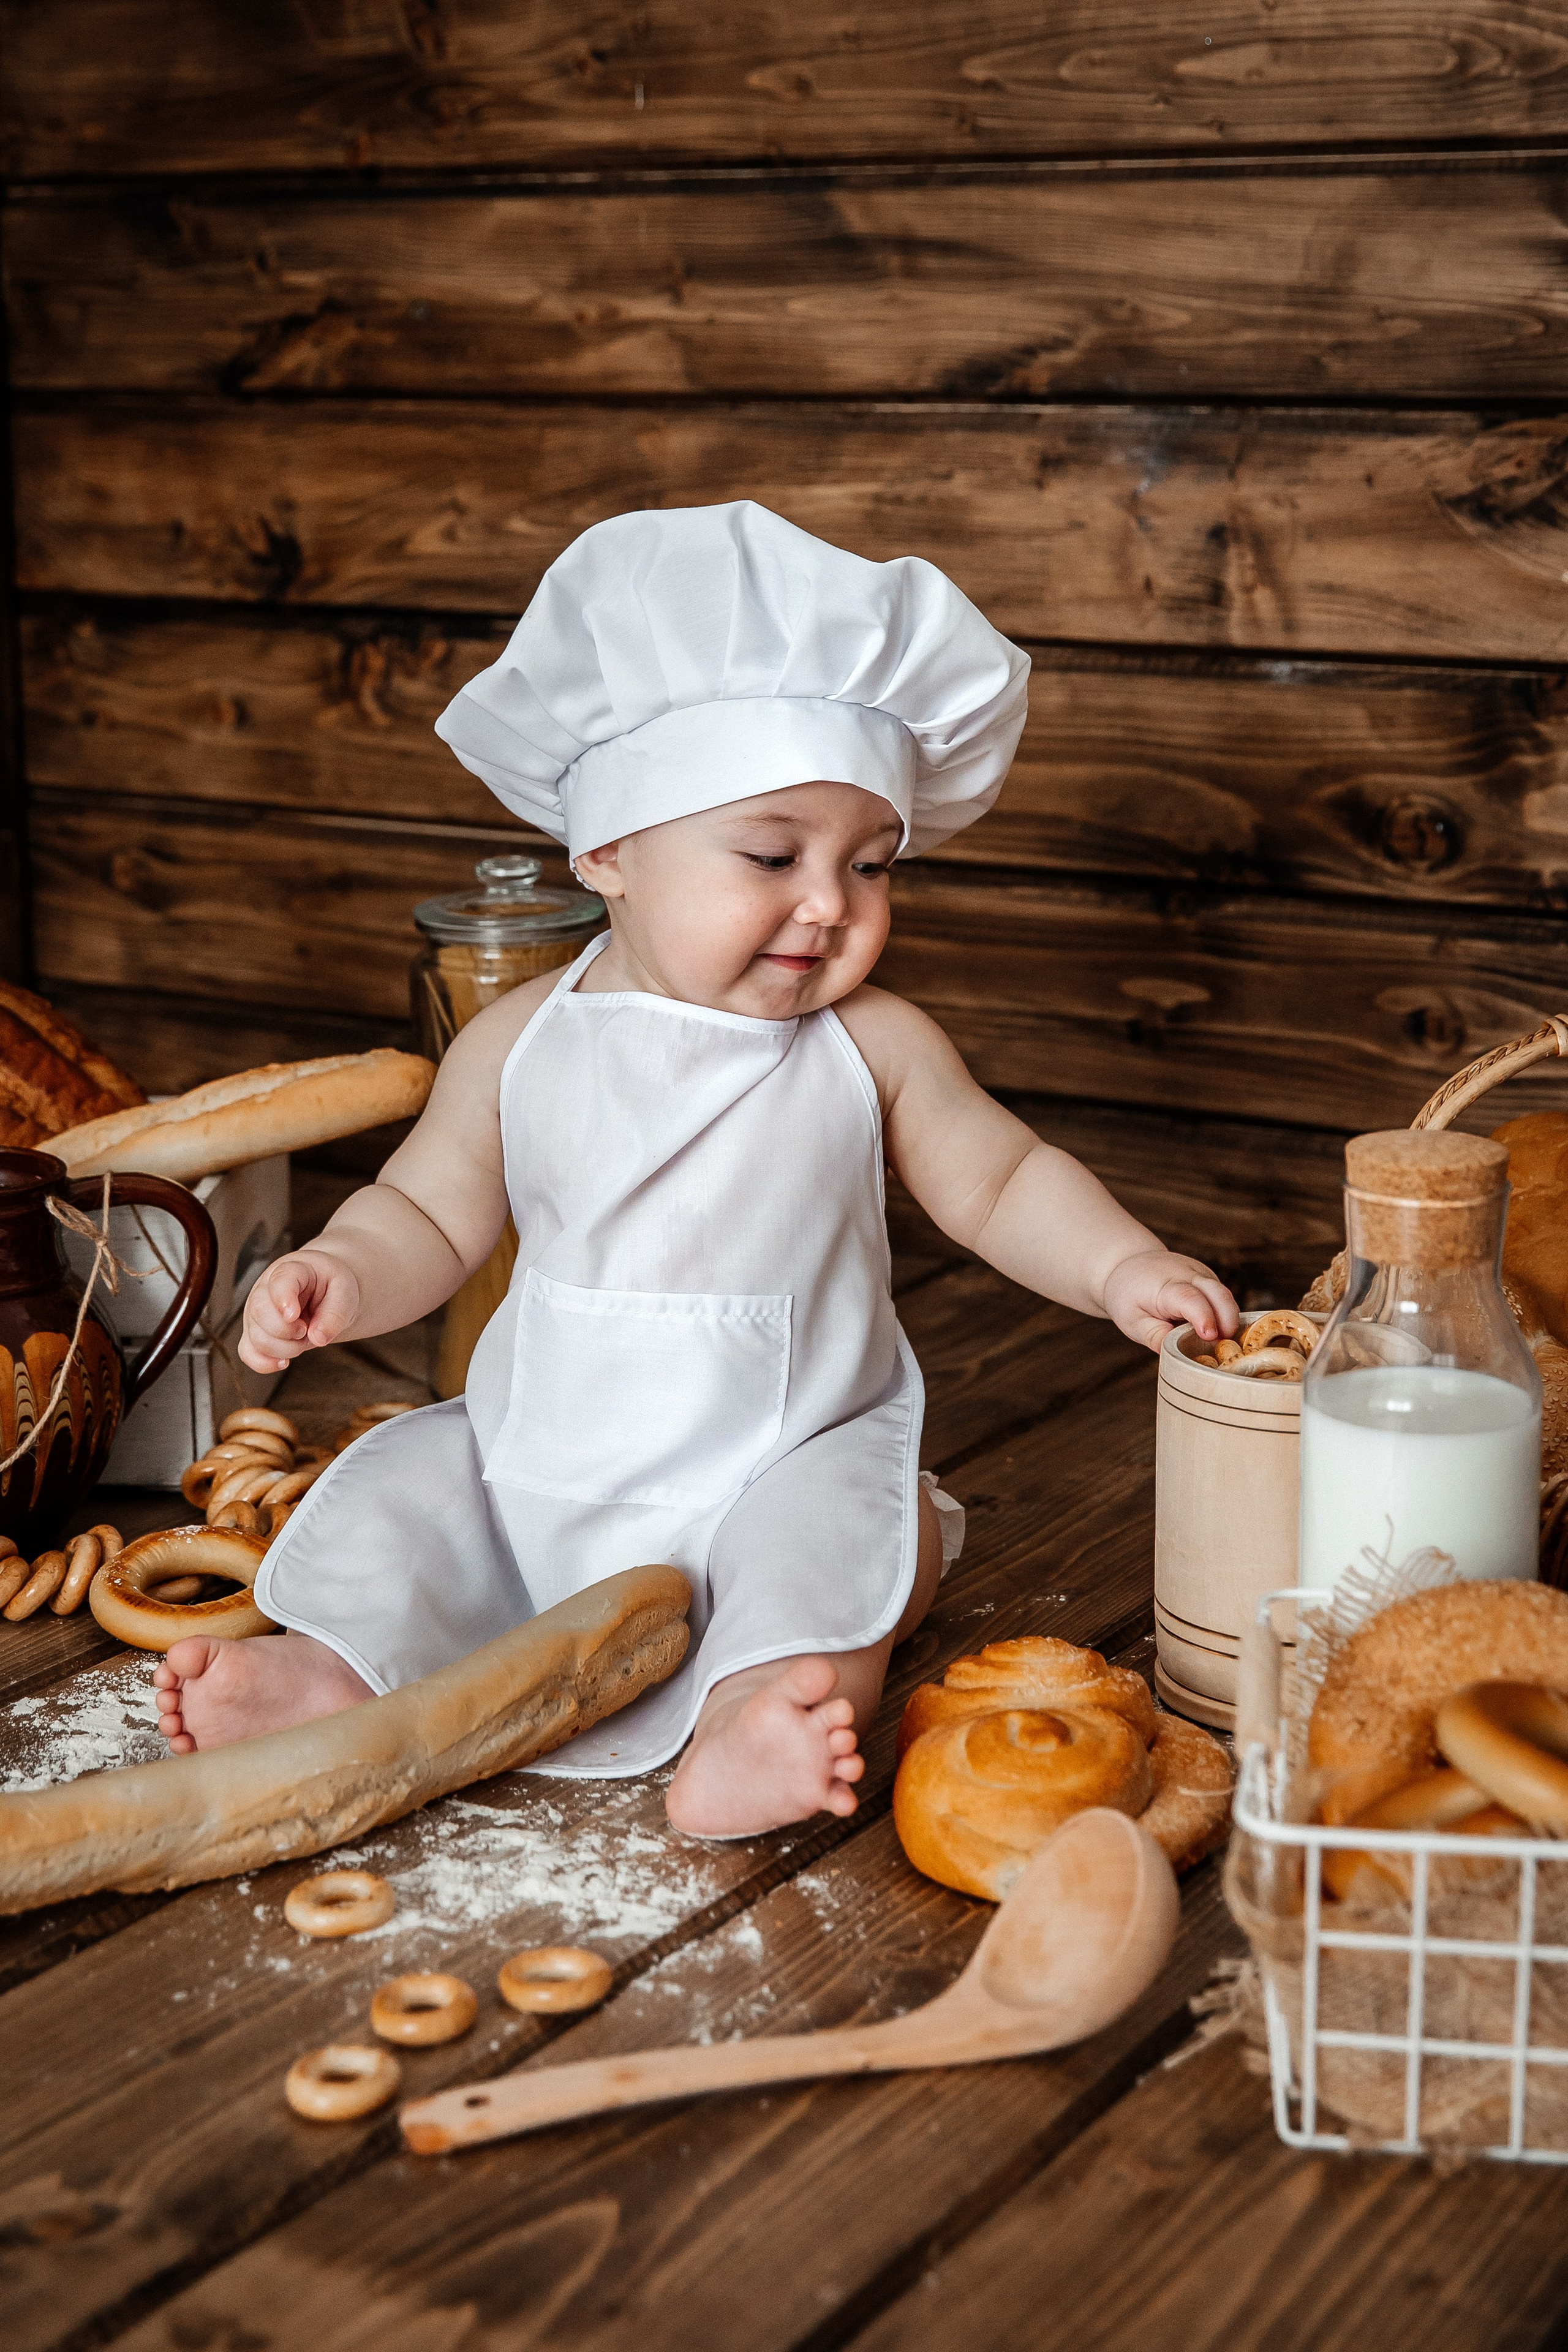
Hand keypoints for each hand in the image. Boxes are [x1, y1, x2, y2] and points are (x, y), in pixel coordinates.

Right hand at [239, 1249, 360, 1373]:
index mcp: (291, 1271)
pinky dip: (264, 1363)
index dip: (283, 1300)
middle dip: (286, 1330)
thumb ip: (336, 1313)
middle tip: (307, 1329)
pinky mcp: (255, 1333)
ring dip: (284, 1349)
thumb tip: (319, 1338)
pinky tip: (284, 1362)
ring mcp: (256, 1313)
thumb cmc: (331, 1286)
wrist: (324, 1291)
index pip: (279, 1281)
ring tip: (303, 1340)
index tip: (294, 1316)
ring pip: (256, 1338)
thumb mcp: (344, 1291)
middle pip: (260, 1312)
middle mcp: (265, 1290)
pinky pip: (248, 1353)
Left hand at [1100, 1249, 1238, 1354]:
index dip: (1203, 1317)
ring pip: (1225, 1297)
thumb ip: (1154, 1336)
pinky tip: (1217, 1334)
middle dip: (1229, 1320)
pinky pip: (1222, 1299)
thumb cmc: (1129, 1295)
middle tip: (1227, 1347)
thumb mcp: (1132, 1320)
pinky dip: (1224, 1316)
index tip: (1210, 1335)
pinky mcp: (1209, 1279)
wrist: (1129, 1264)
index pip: (1190, 1298)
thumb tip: (1178, 1353)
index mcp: (1166, 1285)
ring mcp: (1202, 1274)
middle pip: (1218, 1294)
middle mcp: (1189, 1274)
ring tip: (1222, 1346)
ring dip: (1229, 1321)